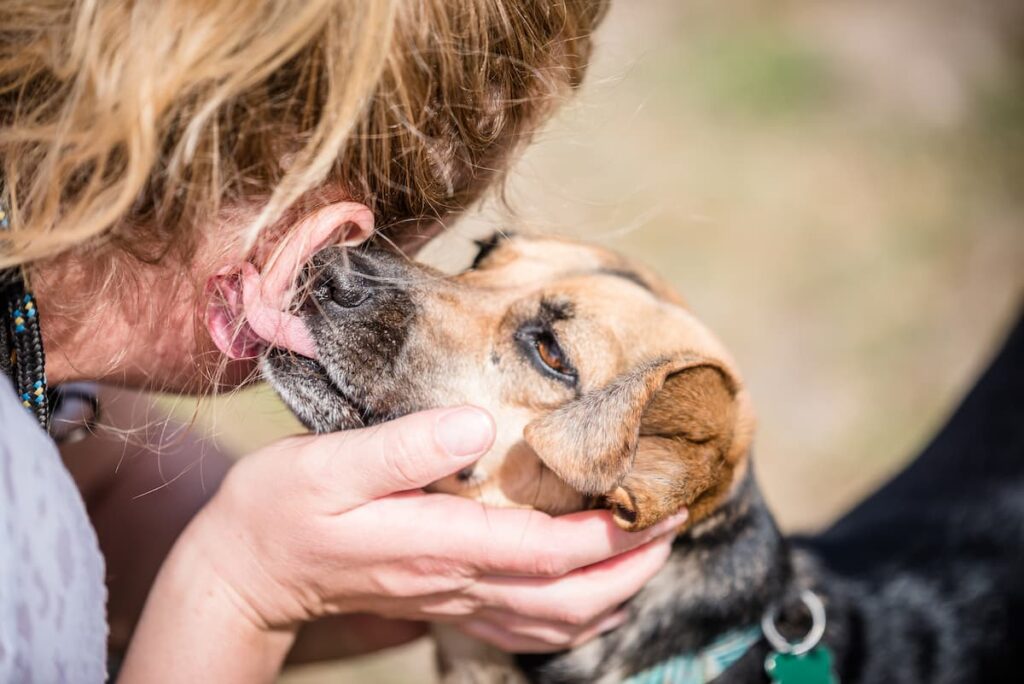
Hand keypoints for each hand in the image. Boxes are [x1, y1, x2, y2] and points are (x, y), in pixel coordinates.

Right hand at [122, 407, 684, 681]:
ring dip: (612, 594)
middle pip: (569, 600)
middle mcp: (456, 582)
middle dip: (632, 568)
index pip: (548, 552)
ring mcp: (452, 601)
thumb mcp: (326, 464)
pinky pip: (525, 628)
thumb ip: (402, 449)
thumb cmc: (280, 511)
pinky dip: (573, 616)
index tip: (658, 504)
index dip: (612, 536)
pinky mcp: (443, 603)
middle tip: (673, 522)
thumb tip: (474, 425)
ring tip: (647, 552)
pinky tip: (589, 592)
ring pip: (554, 623)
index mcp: (438, 544)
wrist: (246, 573)